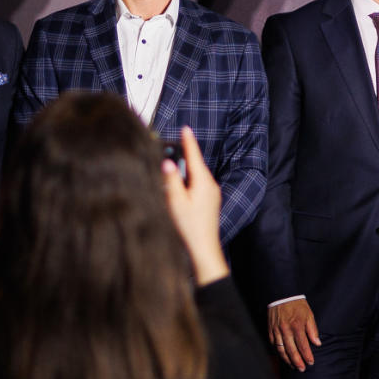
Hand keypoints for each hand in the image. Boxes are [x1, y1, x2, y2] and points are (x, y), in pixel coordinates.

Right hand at [162, 126, 227, 284]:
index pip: (194, 156)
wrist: (204, 249)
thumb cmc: (190, 228)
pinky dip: (187, 182)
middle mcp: (210, 186)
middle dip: (183, 157)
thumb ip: (171, 180)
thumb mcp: (176, 202)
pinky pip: (197, 186)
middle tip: (170, 148)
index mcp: (203, 182)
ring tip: (169, 169)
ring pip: (195, 176)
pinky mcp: (209, 203)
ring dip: (183, 172)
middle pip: (194, 165)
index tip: (185, 128)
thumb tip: (168, 161)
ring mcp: (211, 194)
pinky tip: (178, 189)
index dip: (188, 141)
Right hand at [267, 299, 319, 370]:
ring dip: (287, 360)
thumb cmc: (297, 305)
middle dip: (297, 361)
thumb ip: (313, 329)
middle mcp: (285, 329)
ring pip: (281, 349)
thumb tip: (317, 343)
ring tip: (293, 366)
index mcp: (297, 325)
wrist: (281, 294)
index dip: (307, 355)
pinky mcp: (270, 330)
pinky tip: (283, 357)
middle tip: (302, 369)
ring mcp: (276, 330)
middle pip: (291, 350)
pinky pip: (273, 344)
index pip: (303, 345)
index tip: (311, 362)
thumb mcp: (309, 314)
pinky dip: (278, 352)